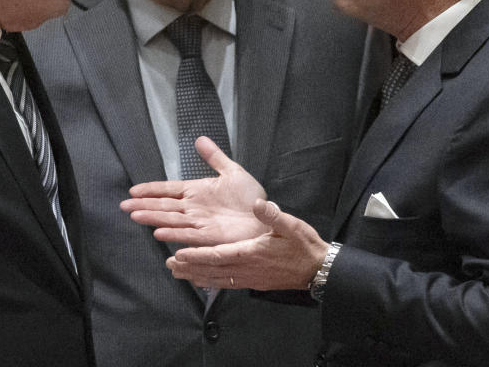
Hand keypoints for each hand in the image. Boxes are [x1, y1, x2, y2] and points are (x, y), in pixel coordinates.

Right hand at [120, 136, 267, 245]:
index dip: (151, 190)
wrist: (266, 217)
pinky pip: (188, 234)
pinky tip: (159, 232)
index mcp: (197, 191)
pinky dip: (174, 233)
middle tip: (124, 207)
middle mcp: (193, 208)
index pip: (168, 190)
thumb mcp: (232, 172)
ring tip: (135, 216)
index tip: (133, 191)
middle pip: (164, 206)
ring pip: (171, 219)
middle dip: (143, 206)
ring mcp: (199, 223)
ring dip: (152, 218)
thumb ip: (214, 157)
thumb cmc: (250, 198)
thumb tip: (199, 139)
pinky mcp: (209, 236)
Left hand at [165, 199, 329, 290]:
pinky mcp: (254, 282)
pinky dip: (212, 282)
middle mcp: (247, 269)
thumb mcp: (290, 225)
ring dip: (197, 276)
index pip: (218, 255)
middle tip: (170, 264)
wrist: (318, 269)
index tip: (180, 254)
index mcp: (252, 253)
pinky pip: (227, 283)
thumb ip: (272, 215)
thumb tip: (257, 204)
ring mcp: (250, 278)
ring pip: (217, 279)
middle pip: (212, 270)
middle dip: (190, 267)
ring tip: (178, 273)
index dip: (197, 256)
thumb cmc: (303, 246)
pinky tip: (203, 281)